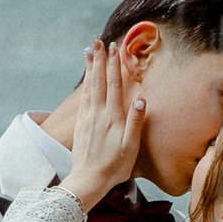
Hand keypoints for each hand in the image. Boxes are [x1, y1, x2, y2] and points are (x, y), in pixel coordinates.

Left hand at [64, 38, 145, 212]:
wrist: (88, 180)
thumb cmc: (114, 166)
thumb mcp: (131, 146)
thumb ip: (135, 121)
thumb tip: (141, 98)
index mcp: (112, 117)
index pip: (114, 85)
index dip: (114, 65)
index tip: (114, 47)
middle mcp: (98, 114)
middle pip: (98, 81)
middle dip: (99, 59)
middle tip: (98, 41)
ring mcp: (87, 118)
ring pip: (89, 87)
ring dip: (90, 68)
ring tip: (89, 52)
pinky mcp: (80, 125)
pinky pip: (83, 99)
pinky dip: (85, 85)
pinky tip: (86, 79)